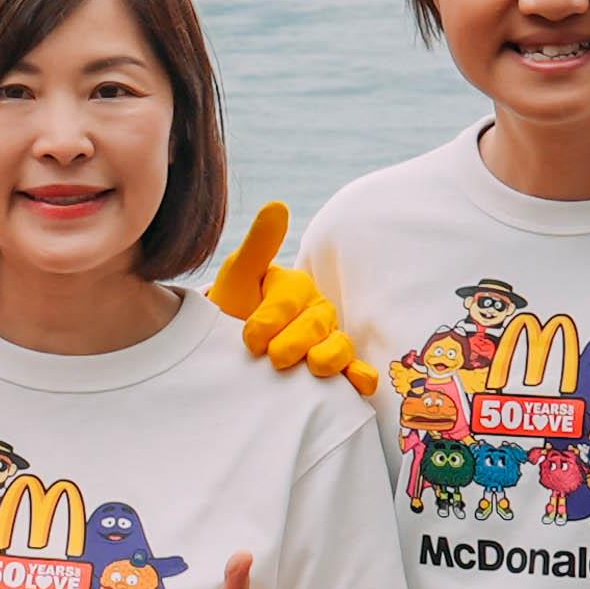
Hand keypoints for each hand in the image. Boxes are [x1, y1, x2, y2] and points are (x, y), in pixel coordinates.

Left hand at [207, 206, 368, 393]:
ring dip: (331, 356)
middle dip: (296, 340)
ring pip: (340, 345)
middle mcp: (318, 311)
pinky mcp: (336, 368)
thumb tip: (278, 204)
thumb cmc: (236, 305)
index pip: (290, 298)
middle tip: (274, 358)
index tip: (248, 338)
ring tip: (315, 368)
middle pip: (317, 323)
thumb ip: (259, 244)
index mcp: (296, 286)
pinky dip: (361, 377)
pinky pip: (356, 371)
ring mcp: (329, 340)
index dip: (270, 317)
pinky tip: (360, 384)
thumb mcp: (239, 274)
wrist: (228, 346)